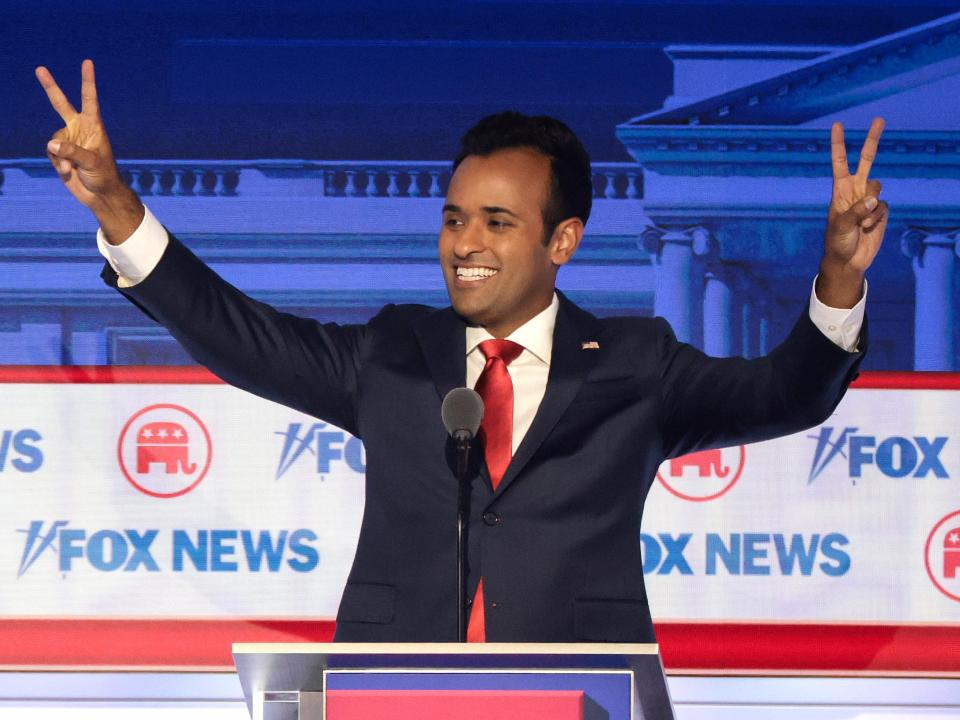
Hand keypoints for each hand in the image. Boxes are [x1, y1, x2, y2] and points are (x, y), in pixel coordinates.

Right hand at [36, 59, 142, 242]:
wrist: (99, 195)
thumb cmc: (103, 176)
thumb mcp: (92, 163)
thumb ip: (72, 152)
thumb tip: (52, 144)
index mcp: (94, 126)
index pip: (90, 99)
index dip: (87, 81)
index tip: (87, 62)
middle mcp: (79, 129)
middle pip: (60, 104)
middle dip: (50, 87)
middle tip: (40, 69)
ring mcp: (68, 141)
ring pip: (54, 139)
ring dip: (61, 156)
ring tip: (73, 169)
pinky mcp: (60, 153)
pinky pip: (51, 152)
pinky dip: (57, 163)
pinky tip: (68, 173)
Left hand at [817, 117, 888, 307]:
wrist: (848, 260)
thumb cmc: (837, 242)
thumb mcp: (840, 226)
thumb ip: (856, 211)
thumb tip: (874, 200)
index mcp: (840, 190)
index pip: (840, 162)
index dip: (839, 145)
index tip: (837, 126)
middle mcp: (855, 190)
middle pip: (867, 160)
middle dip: (872, 140)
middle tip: (879, 119)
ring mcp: (869, 200)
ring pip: (878, 187)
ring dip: (872, 205)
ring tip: (862, 223)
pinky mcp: (881, 211)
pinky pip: (884, 207)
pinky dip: (877, 217)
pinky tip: (869, 228)